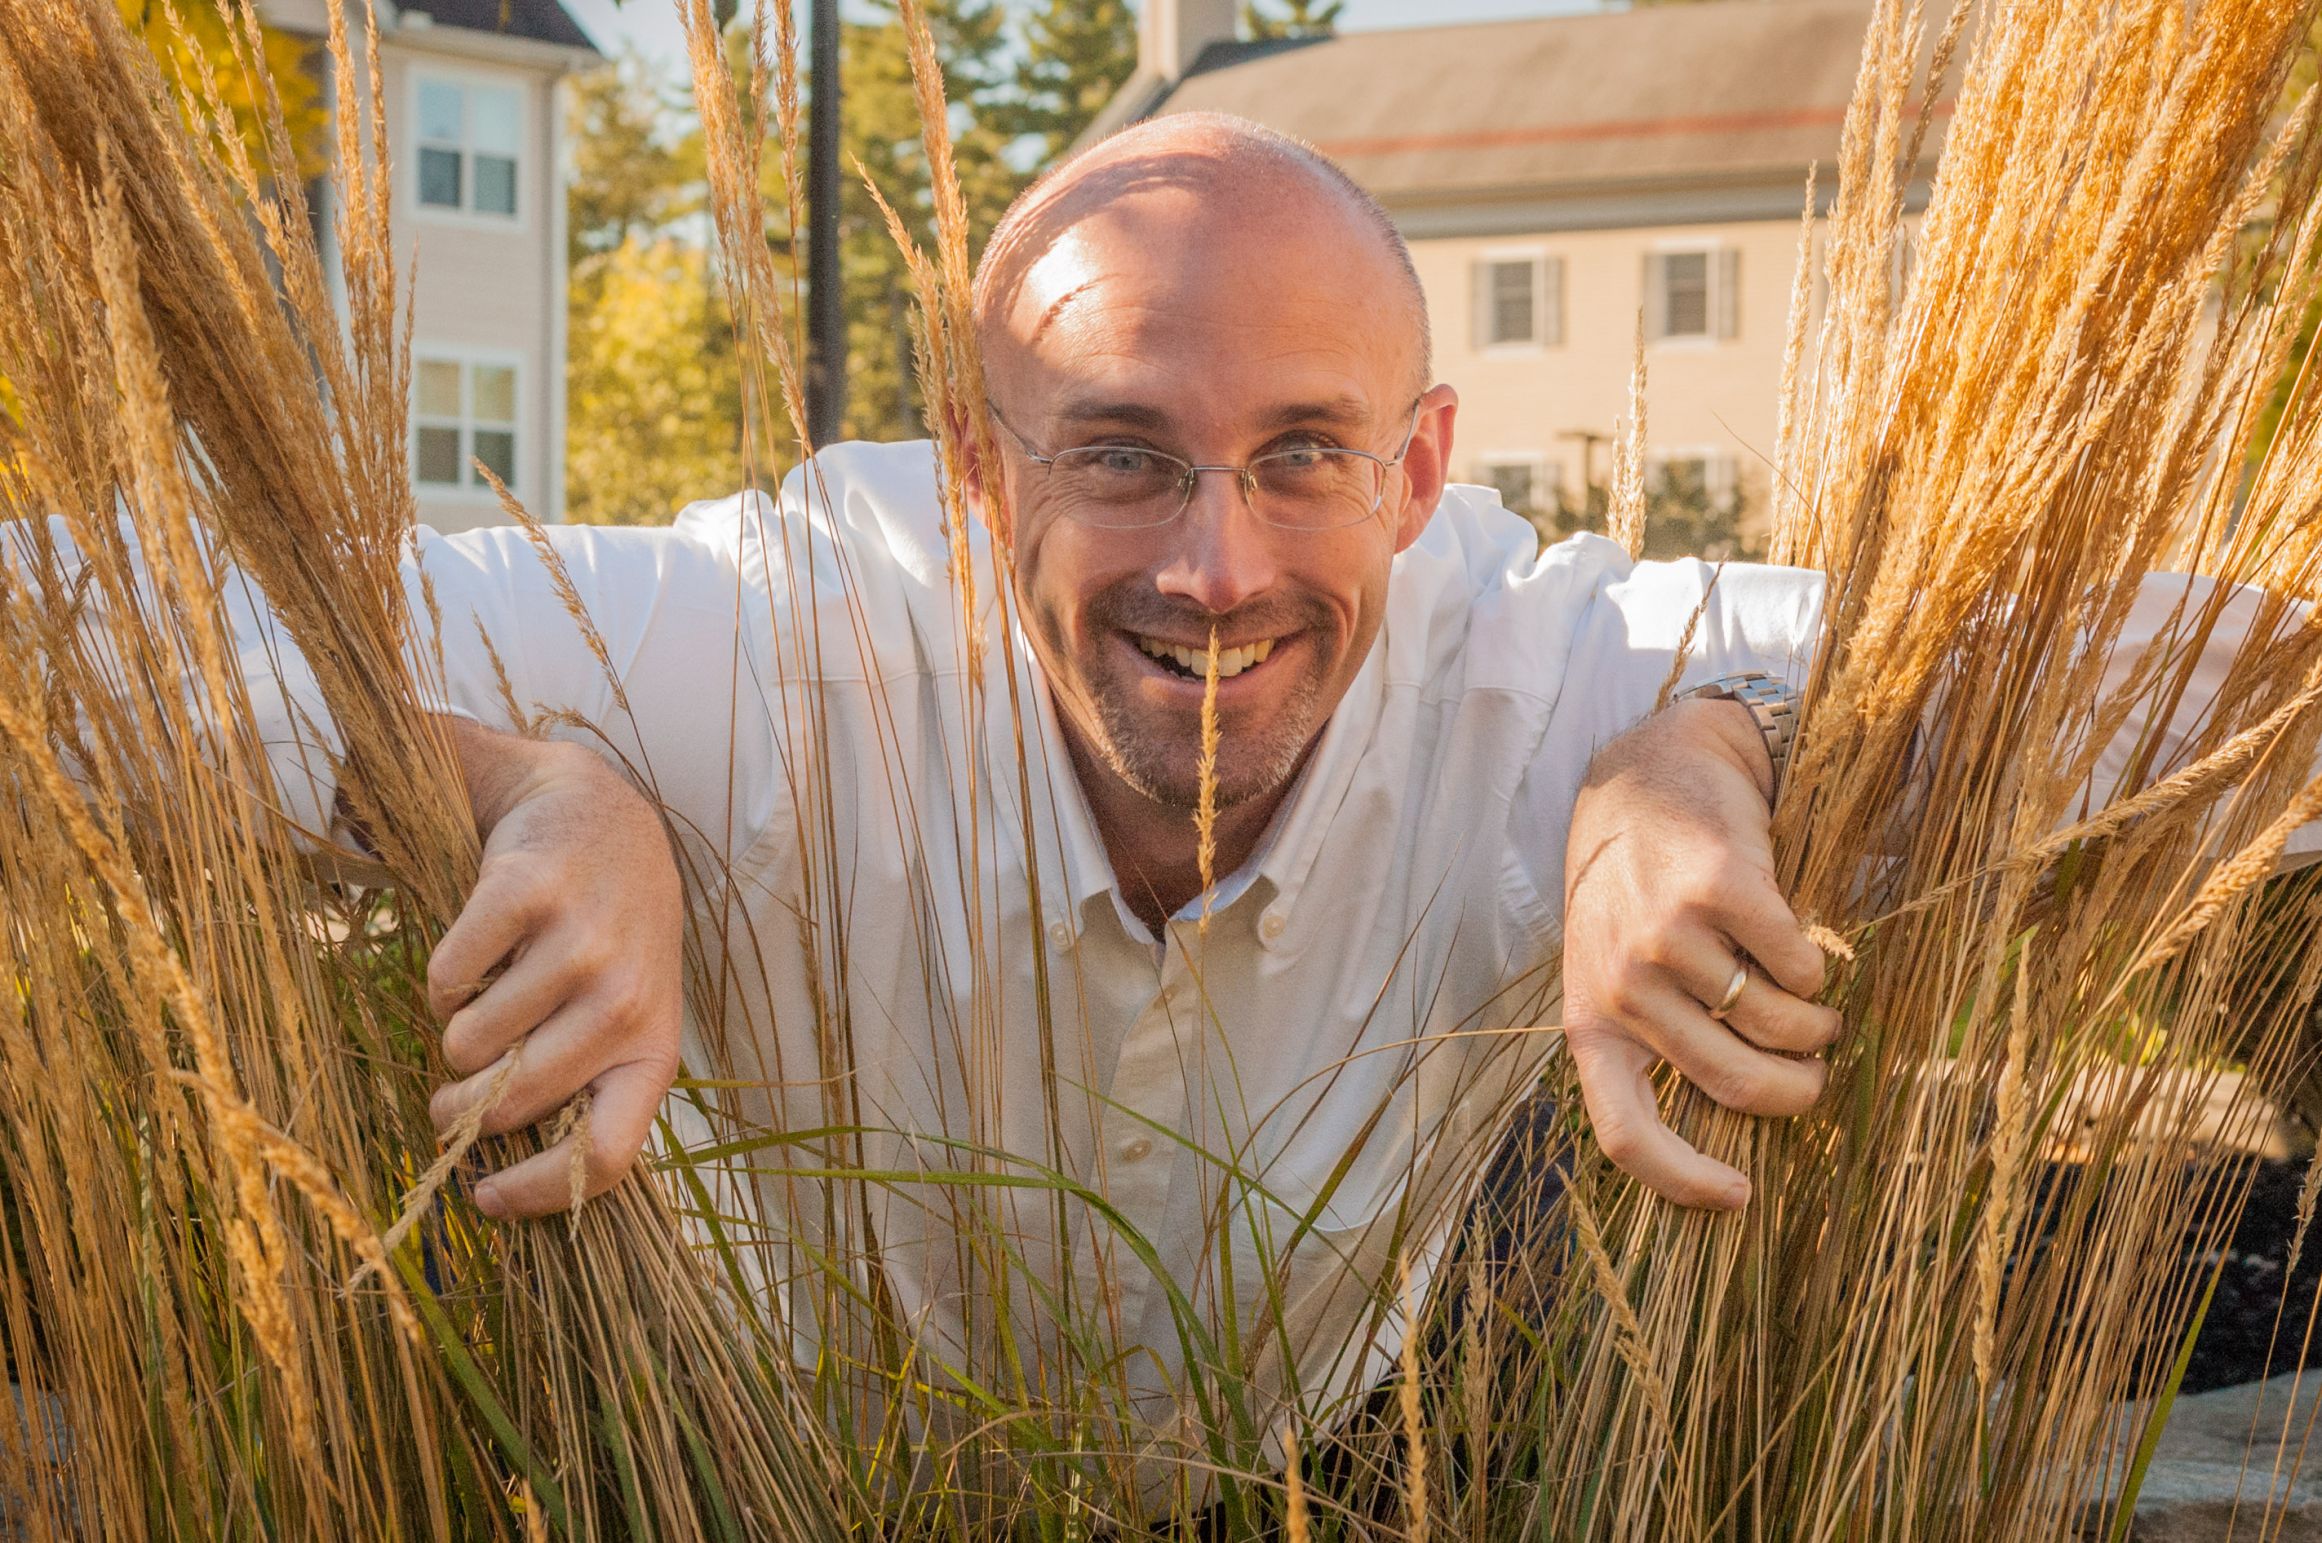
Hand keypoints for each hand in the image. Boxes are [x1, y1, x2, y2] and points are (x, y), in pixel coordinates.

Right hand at [423, 720, 683, 1218]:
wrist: (600, 815)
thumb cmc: (610, 936)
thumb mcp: (628, 1016)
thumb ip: (589, 1085)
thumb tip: (509, 1185)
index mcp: (655, 1048)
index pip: (604, 1155)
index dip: (536, 1192)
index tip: (483, 1197)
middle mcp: (627, 1001)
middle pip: (513, 1105)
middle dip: (462, 1112)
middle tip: (448, 1100)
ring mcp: (581, 945)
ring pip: (469, 1043)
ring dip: (457, 1032)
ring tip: (484, 1000)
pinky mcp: (529, 894)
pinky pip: (446, 979)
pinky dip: (443, 978)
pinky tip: (474, 954)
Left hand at [1561, 699, 1838, 1208]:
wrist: (1645, 779)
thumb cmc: (1633, 893)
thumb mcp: (1610, 973)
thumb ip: (1650, 1040)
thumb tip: (1735, 1136)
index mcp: (1589, 1023)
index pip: (1625, 1134)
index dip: (1685, 1181)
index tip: (1742, 1197)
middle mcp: (1622, 985)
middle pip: (1733, 1085)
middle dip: (1794, 1091)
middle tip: (1814, 1076)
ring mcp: (1667, 935)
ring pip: (1779, 1026)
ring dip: (1814, 1027)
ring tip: (1813, 1009)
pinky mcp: (1719, 888)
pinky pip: (1800, 967)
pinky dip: (1817, 969)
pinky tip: (1803, 950)